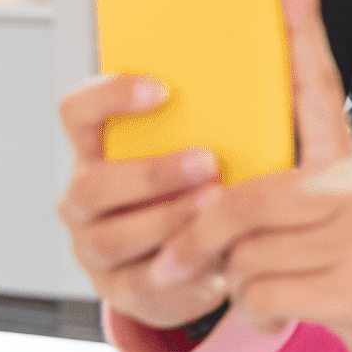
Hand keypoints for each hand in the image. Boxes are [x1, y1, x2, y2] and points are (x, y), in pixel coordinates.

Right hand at [57, 74, 228, 329]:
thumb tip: (274, 61)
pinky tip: (216, 249)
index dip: (109, 96)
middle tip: (208, 161)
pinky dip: (182, 263)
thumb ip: (213, 114)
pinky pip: (143, 281)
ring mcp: (94, 247)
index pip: (77, 111)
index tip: (162, 90)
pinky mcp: (120, 290)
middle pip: (92, 185)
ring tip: (216, 204)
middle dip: (152, 174)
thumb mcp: (197, 147)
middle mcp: (83, 198)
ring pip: (114, 238)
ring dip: (168, 219)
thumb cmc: (199, 186)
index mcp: (95, 149)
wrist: (194, 258)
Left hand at [156, 0, 351, 351]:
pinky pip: (261, 293)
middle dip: (198, 239)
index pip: (321, 82)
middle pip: (242, 198)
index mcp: (348, 162)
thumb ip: (285, 197)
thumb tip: (207, 198)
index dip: (304, 24)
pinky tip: (278, 313)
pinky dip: (253, 312)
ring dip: (233, 283)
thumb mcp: (338, 218)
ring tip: (261, 289)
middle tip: (177, 261)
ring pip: (244, 253)